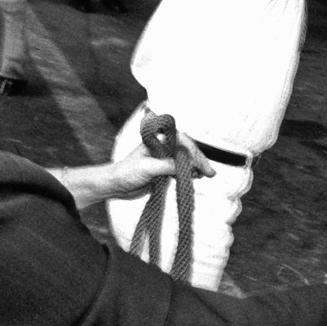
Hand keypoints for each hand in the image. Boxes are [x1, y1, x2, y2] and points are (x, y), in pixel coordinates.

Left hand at [99, 134, 214, 198]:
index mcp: (159, 140)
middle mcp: (163, 146)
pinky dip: (189, 173)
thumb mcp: (148, 168)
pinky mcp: (163, 170)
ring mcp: (164, 158)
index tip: (200, 166)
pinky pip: (180, 169)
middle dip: (199, 160)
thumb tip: (186, 166)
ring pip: (185, 159)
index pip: (182, 141)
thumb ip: (167, 165)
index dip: (194, 153)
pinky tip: (196, 177)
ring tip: (206, 175)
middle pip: (187, 150)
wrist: (116, 185)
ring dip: (196, 167)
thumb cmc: (127, 171)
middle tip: (210, 173)